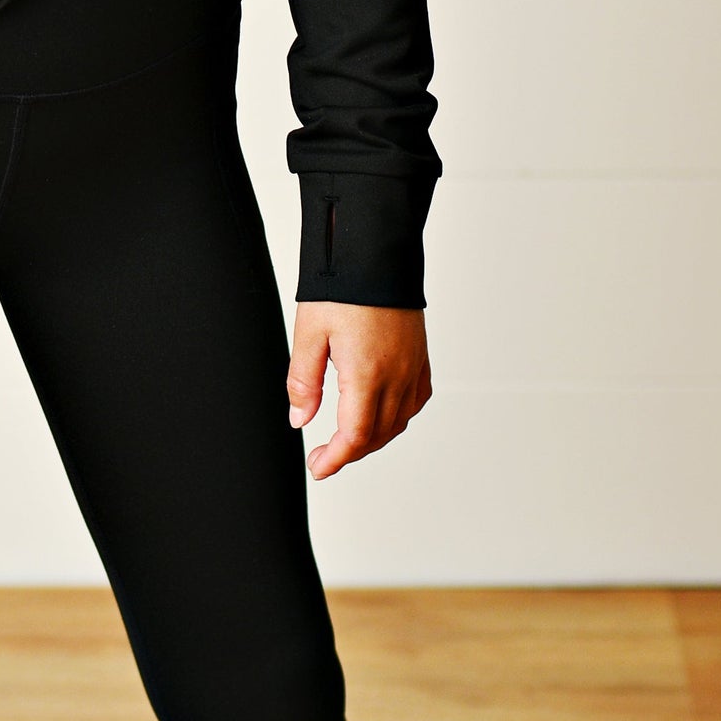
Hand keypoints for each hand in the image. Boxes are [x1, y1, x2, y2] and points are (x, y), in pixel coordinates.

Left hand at [287, 304, 430, 478]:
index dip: (336, 459)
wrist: (377, 253)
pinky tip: (381, 414)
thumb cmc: (343, 287)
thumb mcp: (309, 332)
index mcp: (367, 373)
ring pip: (399, 422)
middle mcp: (396, 376)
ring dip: (373, 438)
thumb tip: (300, 419)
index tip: (318, 467)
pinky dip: (398, 418)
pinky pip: (415, 401)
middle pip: (378, 435)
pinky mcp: (420, 357)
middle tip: (323, 455)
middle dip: (350, 452)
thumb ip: (304, 381)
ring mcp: (413, 367)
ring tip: (347, 440)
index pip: (356, 436)